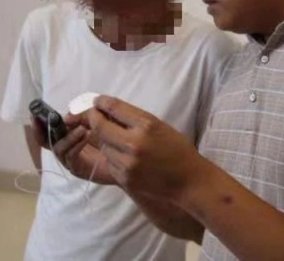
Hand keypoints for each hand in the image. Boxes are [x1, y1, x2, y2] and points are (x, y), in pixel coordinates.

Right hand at [32, 115, 116, 184]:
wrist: (128, 159)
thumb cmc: (114, 138)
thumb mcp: (99, 122)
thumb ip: (85, 116)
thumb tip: (70, 113)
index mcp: (68, 134)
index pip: (49, 129)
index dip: (40, 121)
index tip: (35, 112)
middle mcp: (66, 147)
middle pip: (46, 141)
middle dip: (41, 130)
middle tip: (40, 120)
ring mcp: (71, 159)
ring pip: (58, 148)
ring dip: (68, 136)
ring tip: (83, 128)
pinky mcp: (79, 169)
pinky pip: (70, 157)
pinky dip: (75, 145)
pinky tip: (86, 136)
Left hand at [68, 95, 206, 201]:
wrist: (189, 182)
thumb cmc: (178, 151)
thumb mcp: (160, 127)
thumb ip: (135, 120)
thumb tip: (109, 111)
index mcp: (147, 125)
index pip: (115, 108)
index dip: (102, 102)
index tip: (97, 101)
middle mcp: (134, 144)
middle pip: (101, 127)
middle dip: (95, 119)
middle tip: (94, 115)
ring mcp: (128, 163)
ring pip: (104, 146)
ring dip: (106, 141)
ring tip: (116, 140)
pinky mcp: (124, 179)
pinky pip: (110, 163)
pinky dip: (113, 158)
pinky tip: (124, 157)